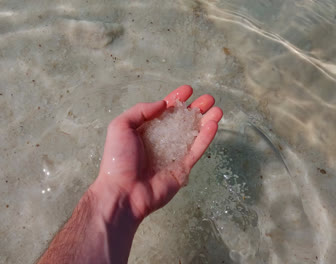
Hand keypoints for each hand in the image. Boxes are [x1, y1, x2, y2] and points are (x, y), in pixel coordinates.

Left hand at [90, 85, 222, 222]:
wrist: (123, 191)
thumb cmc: (118, 159)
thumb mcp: (120, 126)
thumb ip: (140, 111)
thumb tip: (162, 104)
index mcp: (145, 131)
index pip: (164, 111)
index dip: (176, 99)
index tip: (188, 90)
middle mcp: (160, 141)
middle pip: (182, 121)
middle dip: (196, 108)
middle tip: (208, 98)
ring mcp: (173, 155)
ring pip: (193, 134)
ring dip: (206, 121)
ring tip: (218, 109)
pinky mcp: (182, 169)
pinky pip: (196, 150)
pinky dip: (206, 138)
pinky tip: (213, 124)